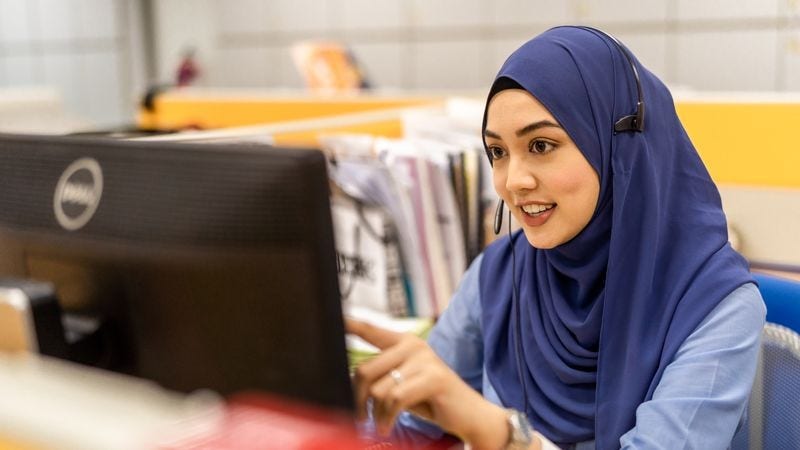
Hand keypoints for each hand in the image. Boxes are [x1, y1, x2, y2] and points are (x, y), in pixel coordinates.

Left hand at [346, 319, 510, 448]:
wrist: (469, 415)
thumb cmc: (431, 400)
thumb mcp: (402, 385)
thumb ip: (381, 379)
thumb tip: (349, 385)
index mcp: (404, 342)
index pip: (371, 330)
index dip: (351, 324)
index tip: (336, 318)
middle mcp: (413, 345)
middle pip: (365, 369)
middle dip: (357, 398)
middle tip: (360, 416)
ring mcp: (424, 359)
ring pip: (378, 389)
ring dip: (376, 414)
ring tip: (382, 423)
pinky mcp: (433, 377)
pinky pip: (395, 399)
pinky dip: (387, 418)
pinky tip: (387, 426)